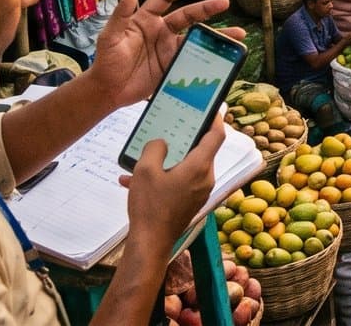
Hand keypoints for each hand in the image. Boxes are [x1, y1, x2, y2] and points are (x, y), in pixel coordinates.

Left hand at [91, 0, 239, 104]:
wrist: (107, 91)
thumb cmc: (105, 61)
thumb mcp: (110, 36)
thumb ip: (121, 13)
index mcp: (146, 19)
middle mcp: (161, 31)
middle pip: (187, 16)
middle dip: (207, 9)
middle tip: (225, 3)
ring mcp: (169, 49)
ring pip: (196, 38)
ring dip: (216, 34)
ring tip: (238, 35)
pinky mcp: (173, 66)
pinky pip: (194, 59)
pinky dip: (209, 57)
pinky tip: (224, 56)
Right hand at [121, 117, 224, 251]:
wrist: (151, 242)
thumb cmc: (150, 206)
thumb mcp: (145, 170)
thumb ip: (154, 149)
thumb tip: (162, 143)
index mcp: (200, 166)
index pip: (216, 136)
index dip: (215, 119)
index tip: (210, 108)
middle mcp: (205, 178)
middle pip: (201, 150)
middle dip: (185, 139)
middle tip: (171, 128)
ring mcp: (199, 192)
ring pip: (187, 167)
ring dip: (168, 160)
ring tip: (144, 158)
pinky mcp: (191, 202)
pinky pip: (180, 182)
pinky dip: (164, 177)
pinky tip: (135, 181)